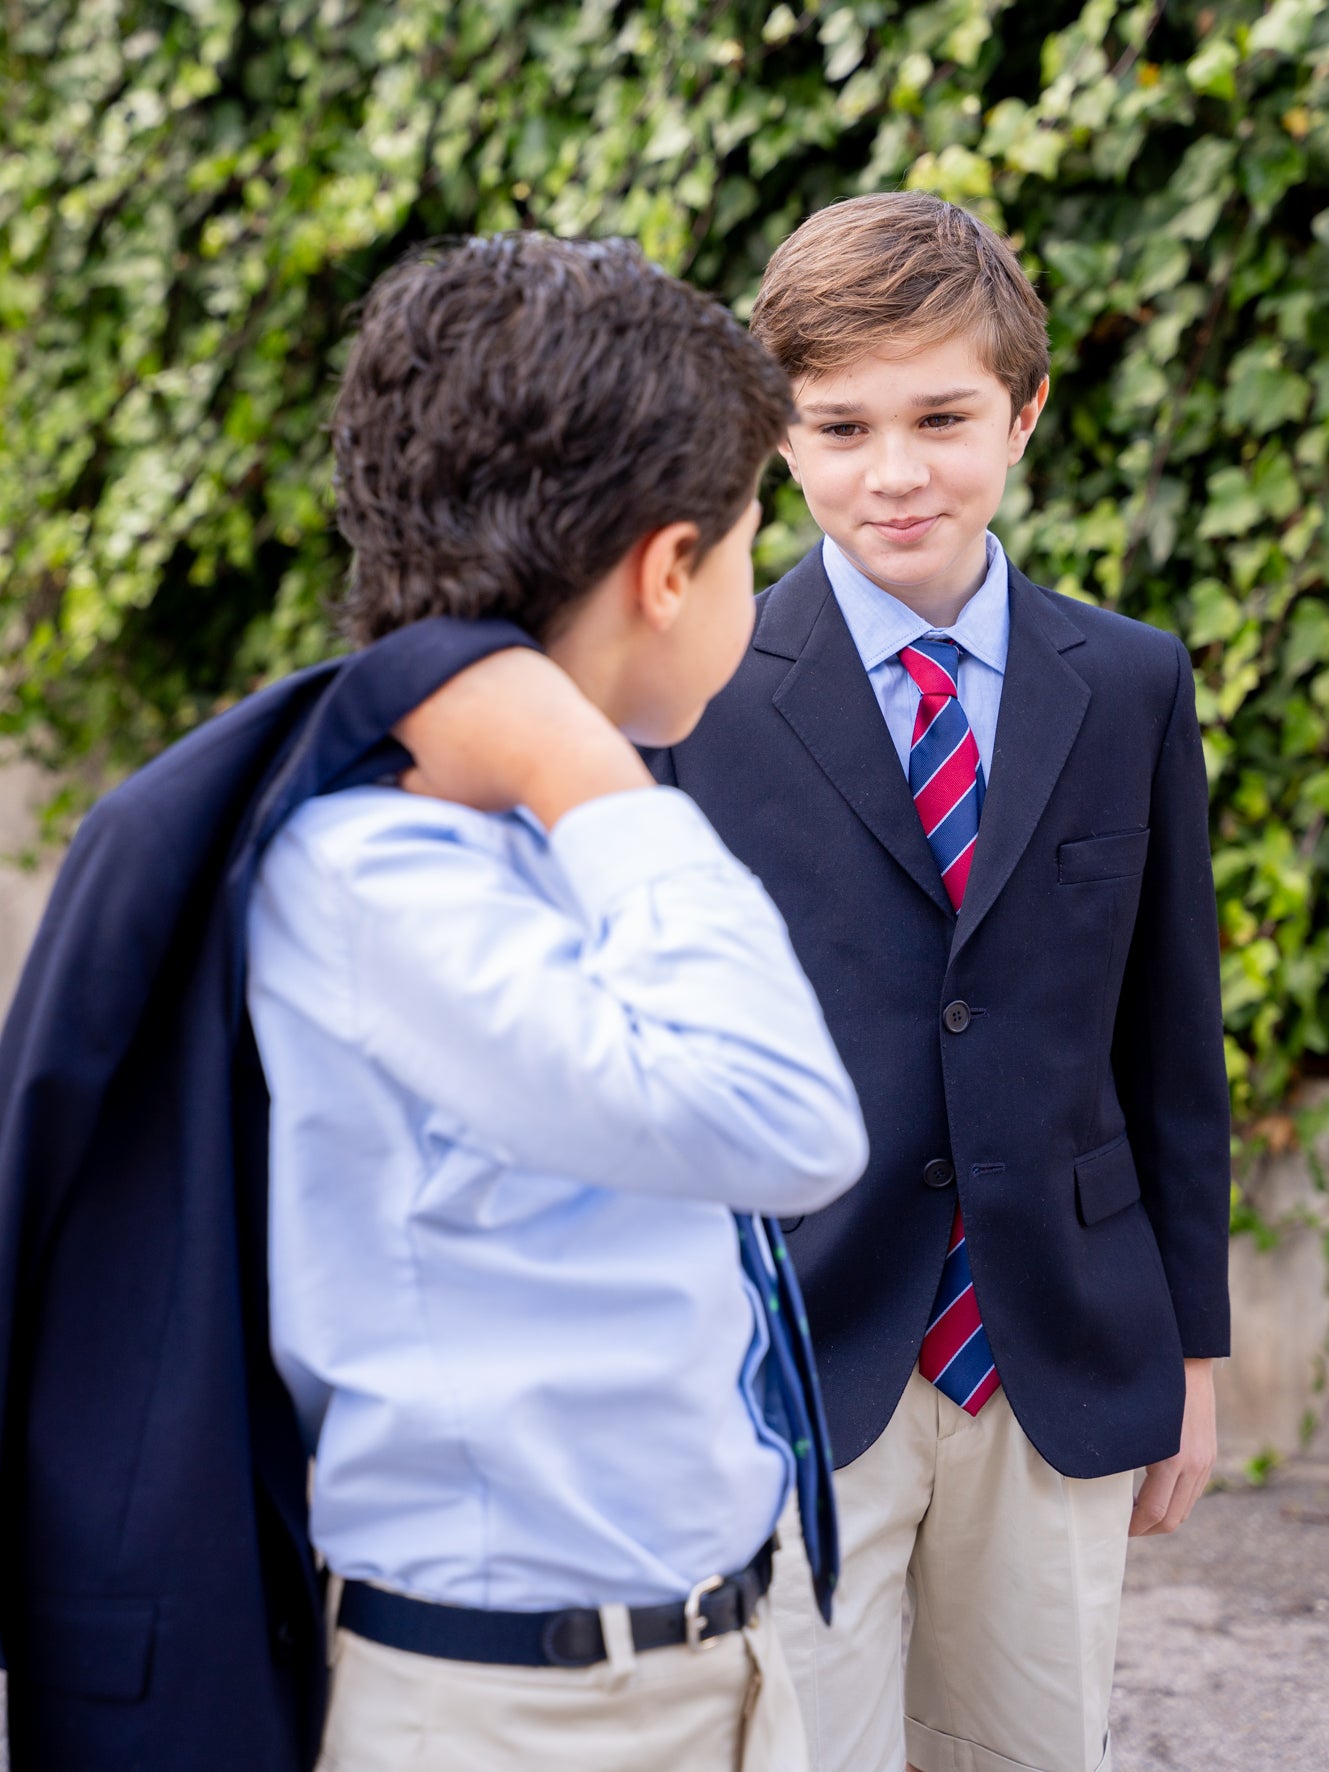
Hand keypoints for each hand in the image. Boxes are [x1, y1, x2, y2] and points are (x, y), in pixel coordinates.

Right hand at [394, 646, 651, 828]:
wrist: (562, 755)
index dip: (394, 731)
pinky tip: (500, 698)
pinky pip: (482, 654)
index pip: (378, 713)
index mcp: (405, 708)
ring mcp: (470, 650)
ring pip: (443, 660)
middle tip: (444, 732)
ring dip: (449, 681)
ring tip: (474, 715)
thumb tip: (395, 765)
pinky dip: (485, 671)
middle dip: (418, 701)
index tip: (411, 747)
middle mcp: (430, 670)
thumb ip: (403, 779)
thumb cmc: (497, 780)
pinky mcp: (506, 644)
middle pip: (408, 680)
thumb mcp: (437, 793)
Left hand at [1129, 1358, 1216, 1536]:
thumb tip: (1102, 1478)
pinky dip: (1174, 1501)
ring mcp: (1205, 1461)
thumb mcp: (1134, 1422)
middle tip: (1124, 1525)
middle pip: (1173, 1519)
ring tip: (1135, 1510)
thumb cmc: (1153, 1388)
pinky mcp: (1209, 1456)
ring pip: (1185, 1508)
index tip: (1117, 1527)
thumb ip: (1125, 1453)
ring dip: (1161, 1516)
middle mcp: (1195, 1465)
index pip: (1154, 1511)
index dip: (1134, 1526)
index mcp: (1173, 1458)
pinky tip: (1154, 1490)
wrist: (1188, 1361)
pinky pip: (1192, 1492)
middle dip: (1147, 1528)